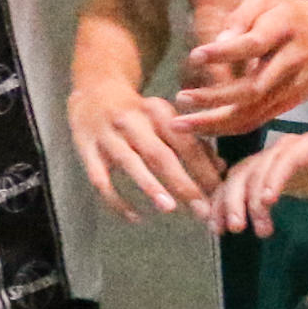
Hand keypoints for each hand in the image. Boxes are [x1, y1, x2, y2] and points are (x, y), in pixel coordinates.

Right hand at [69, 82, 221, 218]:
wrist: (93, 91)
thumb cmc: (139, 112)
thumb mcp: (165, 118)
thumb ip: (193, 142)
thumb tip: (222, 169)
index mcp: (158, 112)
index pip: (185, 143)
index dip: (203, 169)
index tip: (218, 194)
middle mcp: (132, 121)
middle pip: (160, 154)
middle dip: (183, 184)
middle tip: (202, 211)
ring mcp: (107, 135)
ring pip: (130, 163)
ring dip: (150, 186)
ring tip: (169, 209)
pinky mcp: (86, 149)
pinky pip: (100, 179)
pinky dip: (116, 200)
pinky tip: (134, 217)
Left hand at [172, 0, 307, 134]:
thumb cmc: (293, 15)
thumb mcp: (268, 3)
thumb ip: (241, 17)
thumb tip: (218, 42)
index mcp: (284, 30)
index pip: (253, 44)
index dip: (225, 52)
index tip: (195, 55)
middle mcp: (290, 63)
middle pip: (251, 89)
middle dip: (213, 99)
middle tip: (180, 99)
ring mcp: (291, 89)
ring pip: (252, 113)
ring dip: (214, 122)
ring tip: (180, 124)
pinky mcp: (288, 105)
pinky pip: (255, 121)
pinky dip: (227, 128)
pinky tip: (201, 129)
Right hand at [203, 120, 307, 238]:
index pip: (288, 158)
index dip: (275, 177)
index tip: (268, 203)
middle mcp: (281, 148)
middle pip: (256, 168)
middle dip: (245, 198)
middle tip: (241, 228)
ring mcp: (266, 157)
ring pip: (239, 175)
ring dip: (229, 202)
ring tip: (229, 229)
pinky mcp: (258, 169)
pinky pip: (235, 182)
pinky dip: (222, 201)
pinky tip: (217, 223)